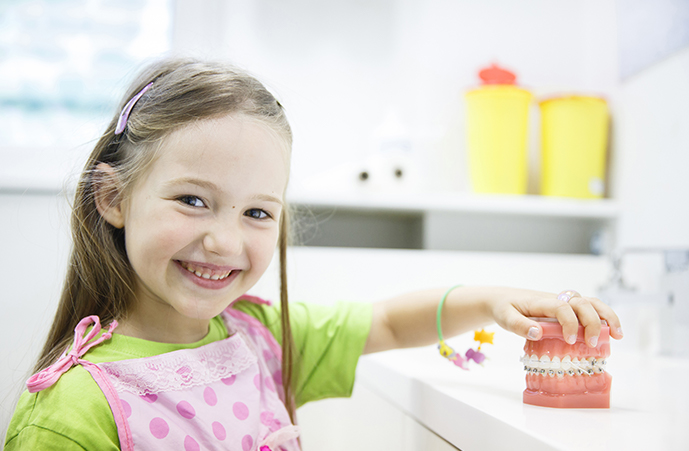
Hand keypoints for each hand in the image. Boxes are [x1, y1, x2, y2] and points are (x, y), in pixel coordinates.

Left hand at [488, 289, 623, 346]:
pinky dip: (604, 318)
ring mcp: (565, 302)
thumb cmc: (505, 309)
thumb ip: (519, 325)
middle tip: (592, 344)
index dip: (570, 322)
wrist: (504, 299)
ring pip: (591, 303)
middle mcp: (556, 299)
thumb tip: (538, 333)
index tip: (570, 340)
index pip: (561, 307)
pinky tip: (613, 334)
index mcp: (541, 302)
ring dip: (607, 316)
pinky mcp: (569, 308)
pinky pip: (590, 309)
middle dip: (592, 322)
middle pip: (582, 302)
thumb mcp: (505, 318)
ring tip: (618, 335)